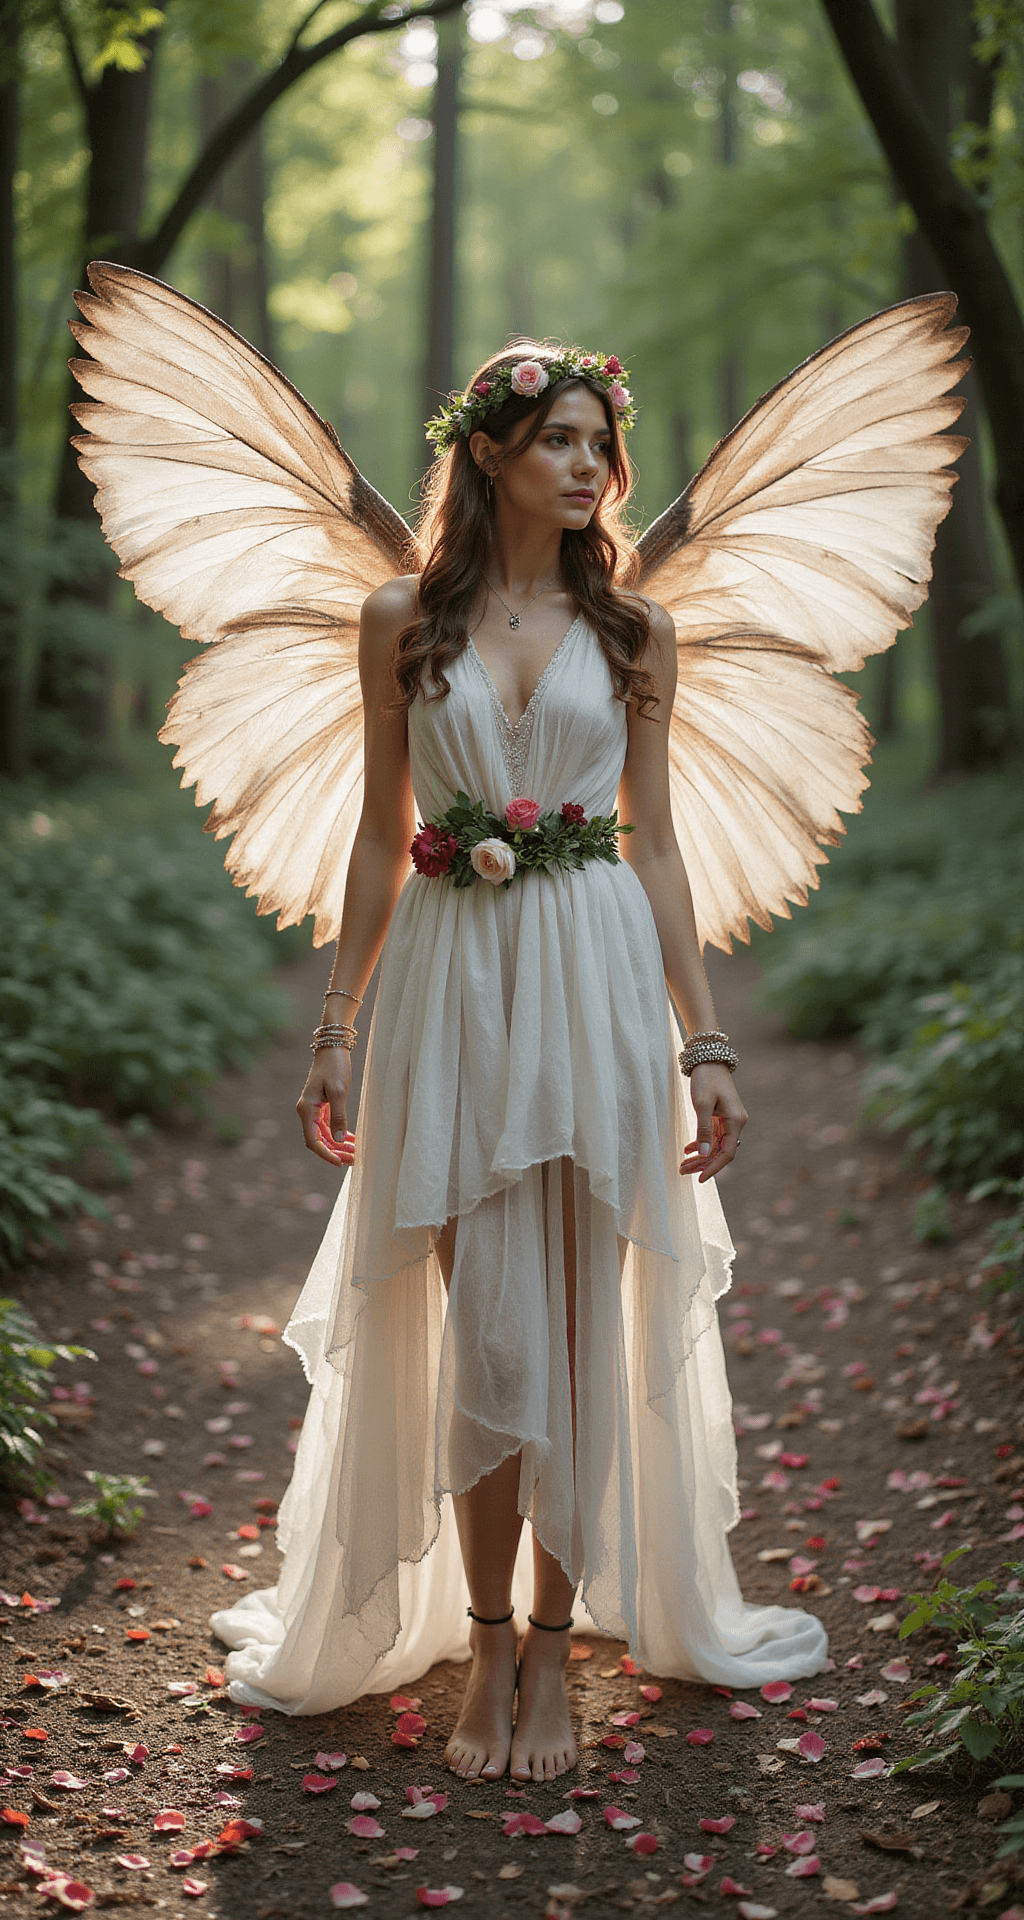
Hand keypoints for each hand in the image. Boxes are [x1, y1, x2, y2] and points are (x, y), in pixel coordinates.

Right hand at [297, 1050, 354, 1167]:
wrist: (332, 1048)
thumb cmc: (335, 1066)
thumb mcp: (339, 1091)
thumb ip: (338, 1117)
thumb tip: (338, 1140)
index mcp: (307, 1109)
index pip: (313, 1140)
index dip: (326, 1154)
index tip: (340, 1163)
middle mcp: (307, 1111)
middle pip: (319, 1140)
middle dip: (335, 1152)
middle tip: (353, 1159)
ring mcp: (313, 1109)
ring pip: (325, 1135)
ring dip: (338, 1145)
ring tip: (355, 1152)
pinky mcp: (321, 1106)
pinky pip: (328, 1126)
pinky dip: (339, 1134)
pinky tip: (351, 1140)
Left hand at [680, 1064, 746, 1182]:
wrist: (709, 1059)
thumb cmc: (706, 1079)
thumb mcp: (702, 1104)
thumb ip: (703, 1130)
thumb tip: (704, 1154)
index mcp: (736, 1121)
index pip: (727, 1153)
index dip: (713, 1168)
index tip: (699, 1179)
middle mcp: (736, 1123)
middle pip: (721, 1152)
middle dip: (703, 1164)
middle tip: (683, 1171)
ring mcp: (729, 1120)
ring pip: (716, 1145)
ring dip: (700, 1156)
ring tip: (683, 1165)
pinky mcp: (721, 1116)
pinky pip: (713, 1136)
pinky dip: (701, 1144)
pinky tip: (688, 1149)